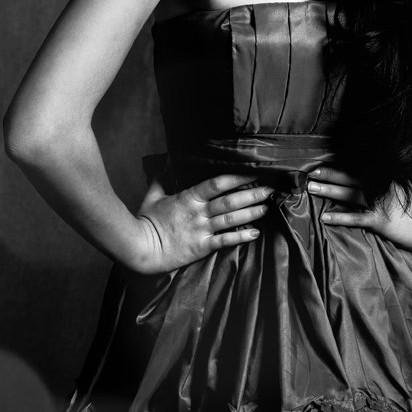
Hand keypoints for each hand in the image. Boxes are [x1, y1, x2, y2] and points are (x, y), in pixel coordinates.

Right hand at [129, 173, 273, 273]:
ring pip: (231, 219)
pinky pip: (224, 241)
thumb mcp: (152, 196)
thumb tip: (164, 163)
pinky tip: (255, 233)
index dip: (237, 177)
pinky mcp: (201, 247)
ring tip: (267, 207)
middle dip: (252, 194)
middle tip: (270, 189)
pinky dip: (241, 236)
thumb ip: (161, 179)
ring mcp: (201, 230)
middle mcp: (198, 212)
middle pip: (230, 200)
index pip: (216, 183)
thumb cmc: (145, 221)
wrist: (141, 247)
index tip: (252, 172)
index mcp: (187, 197)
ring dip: (251, 212)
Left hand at [306, 167, 411, 250]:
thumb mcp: (400, 184)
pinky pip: (356, 217)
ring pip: (349, 194)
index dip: (338, 166)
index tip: (320, 162)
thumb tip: (369, 173)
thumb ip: (385, 178)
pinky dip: (340, 217)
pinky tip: (325, 217)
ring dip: (329, 190)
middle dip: (328, 174)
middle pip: (349, 179)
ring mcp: (378, 203)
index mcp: (382, 178)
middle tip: (309, 172)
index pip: (356, 170)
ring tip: (311, 188)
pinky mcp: (379, 219)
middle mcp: (378, 188)